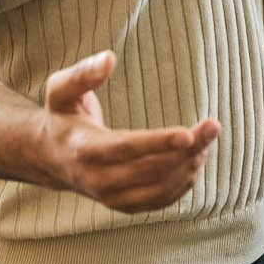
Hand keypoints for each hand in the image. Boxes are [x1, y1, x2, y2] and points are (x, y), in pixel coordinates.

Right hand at [39, 50, 219, 213]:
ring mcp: (110, 198)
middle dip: (187, 150)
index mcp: (83, 150)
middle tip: (213, 126)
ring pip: (160, 189)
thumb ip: (83, 73)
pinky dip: (183, 182)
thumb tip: (109, 58)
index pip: (125, 149)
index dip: (158, 143)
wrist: (50, 156)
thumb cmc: (63, 114)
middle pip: (150, 171)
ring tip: (207, 139)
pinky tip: (196, 158)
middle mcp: (96, 180)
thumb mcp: (61, 89)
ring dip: (189, 165)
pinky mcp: (124, 206)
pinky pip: (160, 201)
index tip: (188, 133)